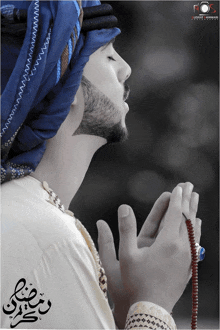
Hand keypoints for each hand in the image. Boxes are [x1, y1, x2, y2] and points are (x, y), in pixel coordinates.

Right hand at [97, 182, 200, 327]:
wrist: (151, 309)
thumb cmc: (135, 283)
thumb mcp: (126, 256)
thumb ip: (124, 229)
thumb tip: (123, 207)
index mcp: (167, 242)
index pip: (175, 213)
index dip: (177, 198)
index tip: (179, 186)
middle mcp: (182, 247)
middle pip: (187, 218)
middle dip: (187, 200)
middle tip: (189, 186)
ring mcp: (188, 257)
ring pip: (194, 228)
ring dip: (193, 211)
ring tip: (195, 199)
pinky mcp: (189, 266)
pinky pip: (196, 241)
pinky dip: (196, 229)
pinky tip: (197, 225)